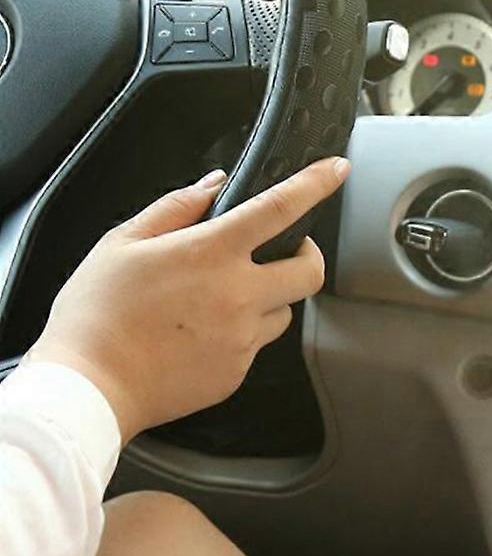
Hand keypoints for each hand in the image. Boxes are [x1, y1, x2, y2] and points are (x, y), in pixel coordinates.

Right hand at [29, 157, 350, 442]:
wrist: (91, 386)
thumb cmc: (96, 315)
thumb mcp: (123, 243)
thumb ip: (176, 207)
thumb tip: (214, 185)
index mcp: (210, 254)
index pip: (280, 209)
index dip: (315, 184)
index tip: (336, 169)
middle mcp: (237, 297)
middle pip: (310, 271)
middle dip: (306, 255)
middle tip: (284, 251)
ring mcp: (243, 338)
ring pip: (284, 311)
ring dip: (268, 299)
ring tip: (222, 300)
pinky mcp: (238, 372)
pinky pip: (257, 344)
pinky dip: (242, 333)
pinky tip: (202, 333)